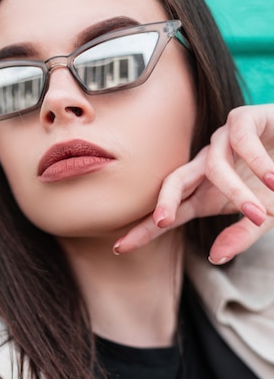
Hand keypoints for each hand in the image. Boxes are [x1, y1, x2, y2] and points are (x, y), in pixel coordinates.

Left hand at [113, 104, 273, 263]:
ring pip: (214, 166)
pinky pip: (240, 140)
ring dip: (237, 192)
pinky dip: (256, 161)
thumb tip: (215, 258)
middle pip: (173, 183)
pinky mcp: (243, 120)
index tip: (120, 248)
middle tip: (162, 221)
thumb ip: (240, 236)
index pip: (169, 214)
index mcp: (203, 193)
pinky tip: (273, 179)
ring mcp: (221, 143)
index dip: (145, 230)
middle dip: (164, 201)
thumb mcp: (261, 217)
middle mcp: (205, 168)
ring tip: (257, 213)